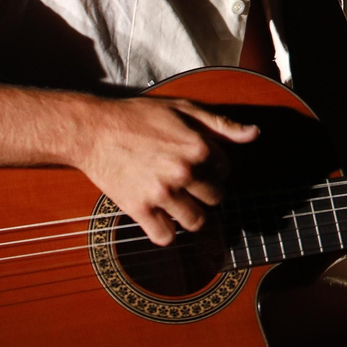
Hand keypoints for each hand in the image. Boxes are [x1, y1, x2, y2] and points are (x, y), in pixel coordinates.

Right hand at [73, 96, 259, 245]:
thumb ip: (221, 124)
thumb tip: (254, 134)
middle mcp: (184, 171)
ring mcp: (162, 193)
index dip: (215, 167)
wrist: (92, 131)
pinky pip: (165, 237)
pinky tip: (160, 219)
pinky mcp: (139, 209)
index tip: (200, 164)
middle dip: (206, 192)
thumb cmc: (136, 116)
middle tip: (189, 185)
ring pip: (196, 221)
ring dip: (191, 216)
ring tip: (179, 203)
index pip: (226, 170)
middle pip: (215, 198)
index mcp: (198, 146)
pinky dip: (166, 233)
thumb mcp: (182, 109)